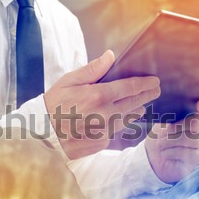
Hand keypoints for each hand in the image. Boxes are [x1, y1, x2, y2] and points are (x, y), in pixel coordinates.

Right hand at [44, 50, 160, 159]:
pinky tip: (122, 119)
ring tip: (142, 105)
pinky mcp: (101, 143)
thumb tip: (110, 56)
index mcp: (98, 96)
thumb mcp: (69, 81)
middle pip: (134, 103)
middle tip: (155, 91)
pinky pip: (116, 131)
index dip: (145, 84)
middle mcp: (105, 114)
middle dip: (146, 96)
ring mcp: (105, 131)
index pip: (130, 88)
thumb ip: (93, 69)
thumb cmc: (53, 104)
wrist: (42, 134)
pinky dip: (120, 124)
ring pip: (128, 119)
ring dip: (137, 110)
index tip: (155, 81)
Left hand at [144, 98, 198, 183]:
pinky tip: (164, 153)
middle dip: (175, 127)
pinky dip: (170, 152)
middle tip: (161, 134)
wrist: (153, 158)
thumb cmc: (159, 137)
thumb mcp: (161, 123)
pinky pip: (186, 152)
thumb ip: (170, 115)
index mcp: (195, 114)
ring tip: (160, 144)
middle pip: (198, 121)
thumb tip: (169, 112)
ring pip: (191, 138)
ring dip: (169, 141)